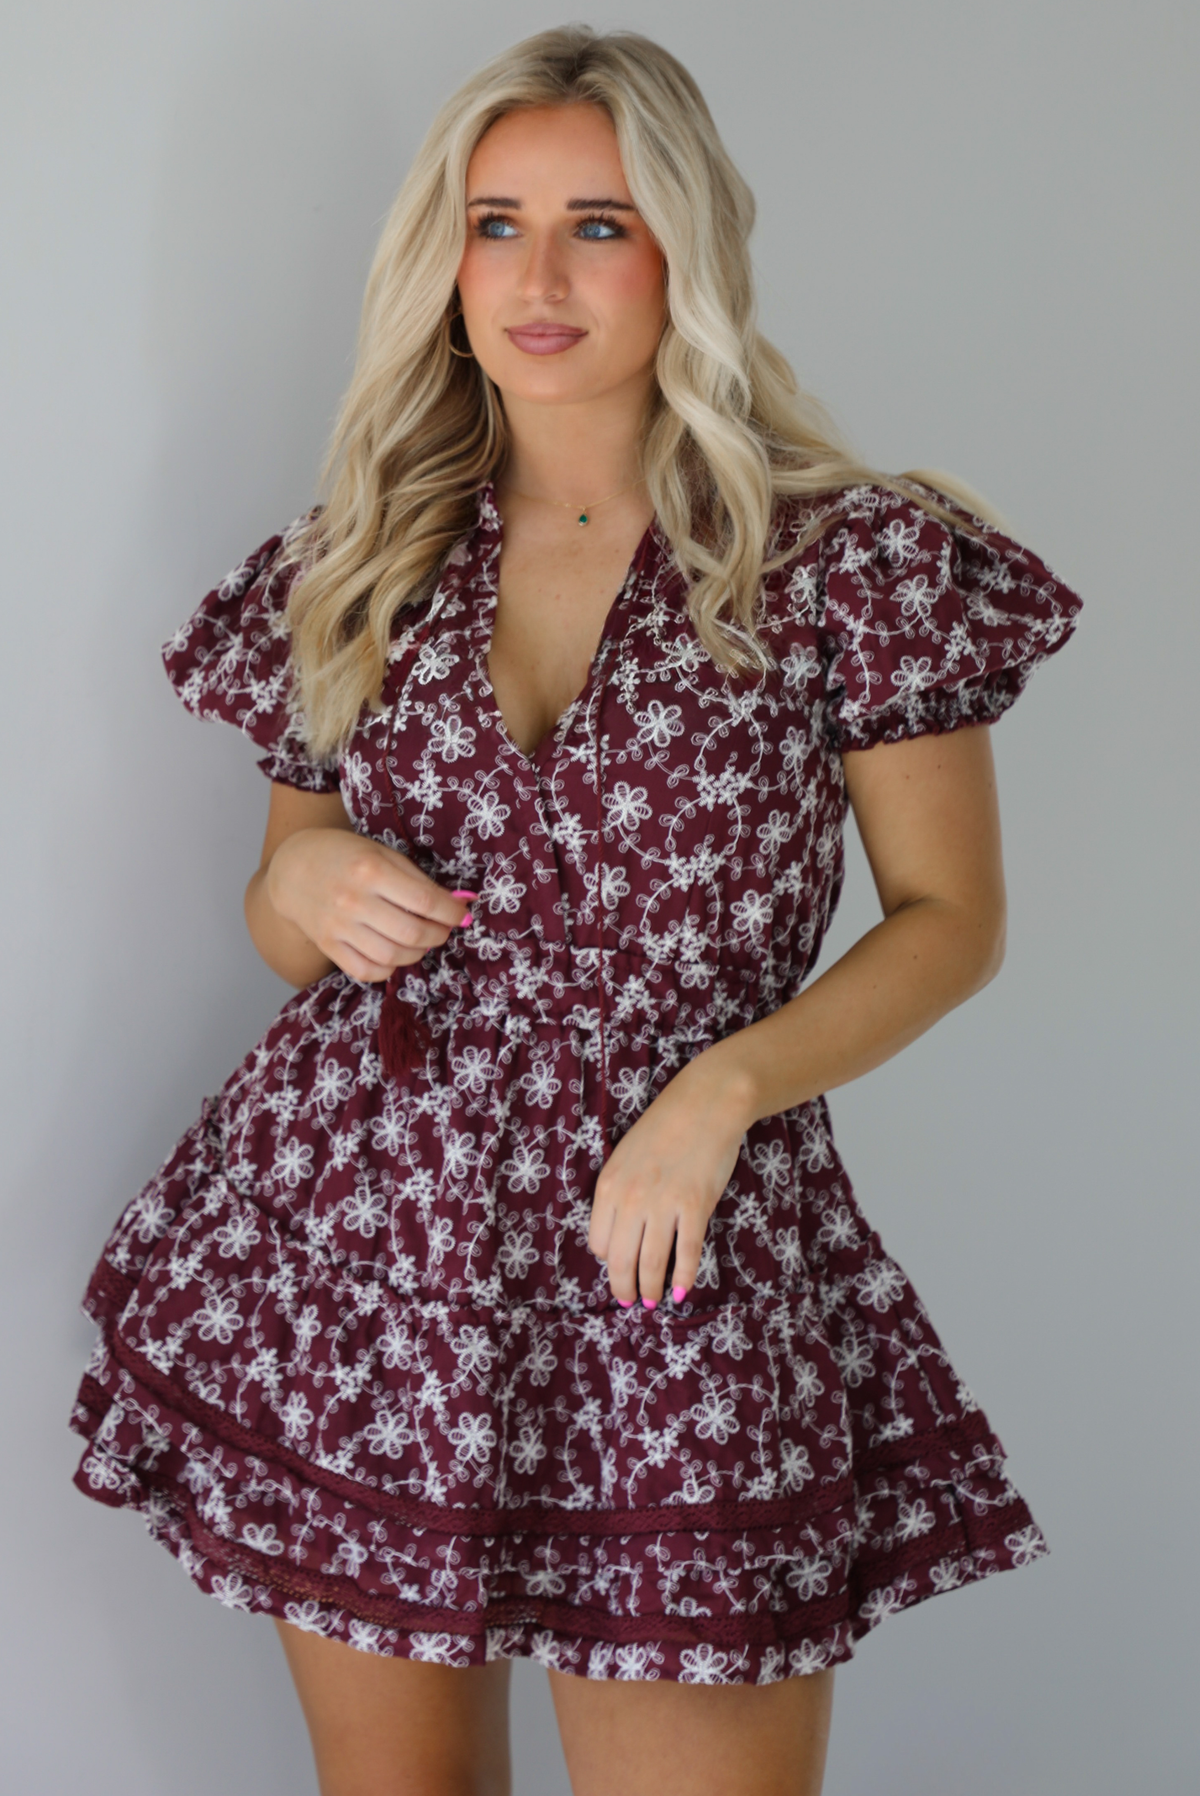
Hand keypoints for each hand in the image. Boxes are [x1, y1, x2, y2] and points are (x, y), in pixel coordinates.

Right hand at [264, 827, 472, 982]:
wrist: (293, 869)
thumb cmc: (345, 856)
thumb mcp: (382, 854)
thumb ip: (418, 880)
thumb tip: (458, 903)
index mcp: (370, 870)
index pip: (424, 901)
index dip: (451, 913)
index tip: (463, 914)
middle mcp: (353, 901)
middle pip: (412, 933)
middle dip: (439, 935)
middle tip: (443, 929)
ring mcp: (339, 926)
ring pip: (393, 956)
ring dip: (418, 953)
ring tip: (421, 940)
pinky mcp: (328, 945)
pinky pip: (367, 971)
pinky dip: (389, 968)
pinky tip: (394, 953)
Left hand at [587, 1054, 753, 1307]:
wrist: (706, 1104)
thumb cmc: (666, 1128)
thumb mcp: (626, 1156)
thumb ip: (620, 1192)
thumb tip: (622, 1232)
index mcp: (609, 1185)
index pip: (599, 1242)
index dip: (608, 1261)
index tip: (619, 1267)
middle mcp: (631, 1199)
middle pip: (620, 1261)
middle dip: (624, 1288)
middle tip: (631, 1302)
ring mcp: (663, 1204)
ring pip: (651, 1264)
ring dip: (651, 1290)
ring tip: (653, 1302)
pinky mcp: (695, 1207)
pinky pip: (686, 1253)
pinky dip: (683, 1278)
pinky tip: (681, 1291)